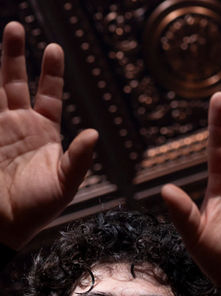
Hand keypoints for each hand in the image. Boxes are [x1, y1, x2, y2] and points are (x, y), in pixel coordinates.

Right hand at [0, 21, 97, 249]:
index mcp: (44, 135)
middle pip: (16, 81)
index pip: (49, 95)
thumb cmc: (36, 210)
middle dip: (16, 55)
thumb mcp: (64, 185)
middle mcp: (21, 126)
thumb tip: (93, 134)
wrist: (4, 224)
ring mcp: (0, 129)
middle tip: (16, 27)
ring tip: (6, 32)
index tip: (54, 49)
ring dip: (1, 61)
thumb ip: (78, 160)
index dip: (50, 73)